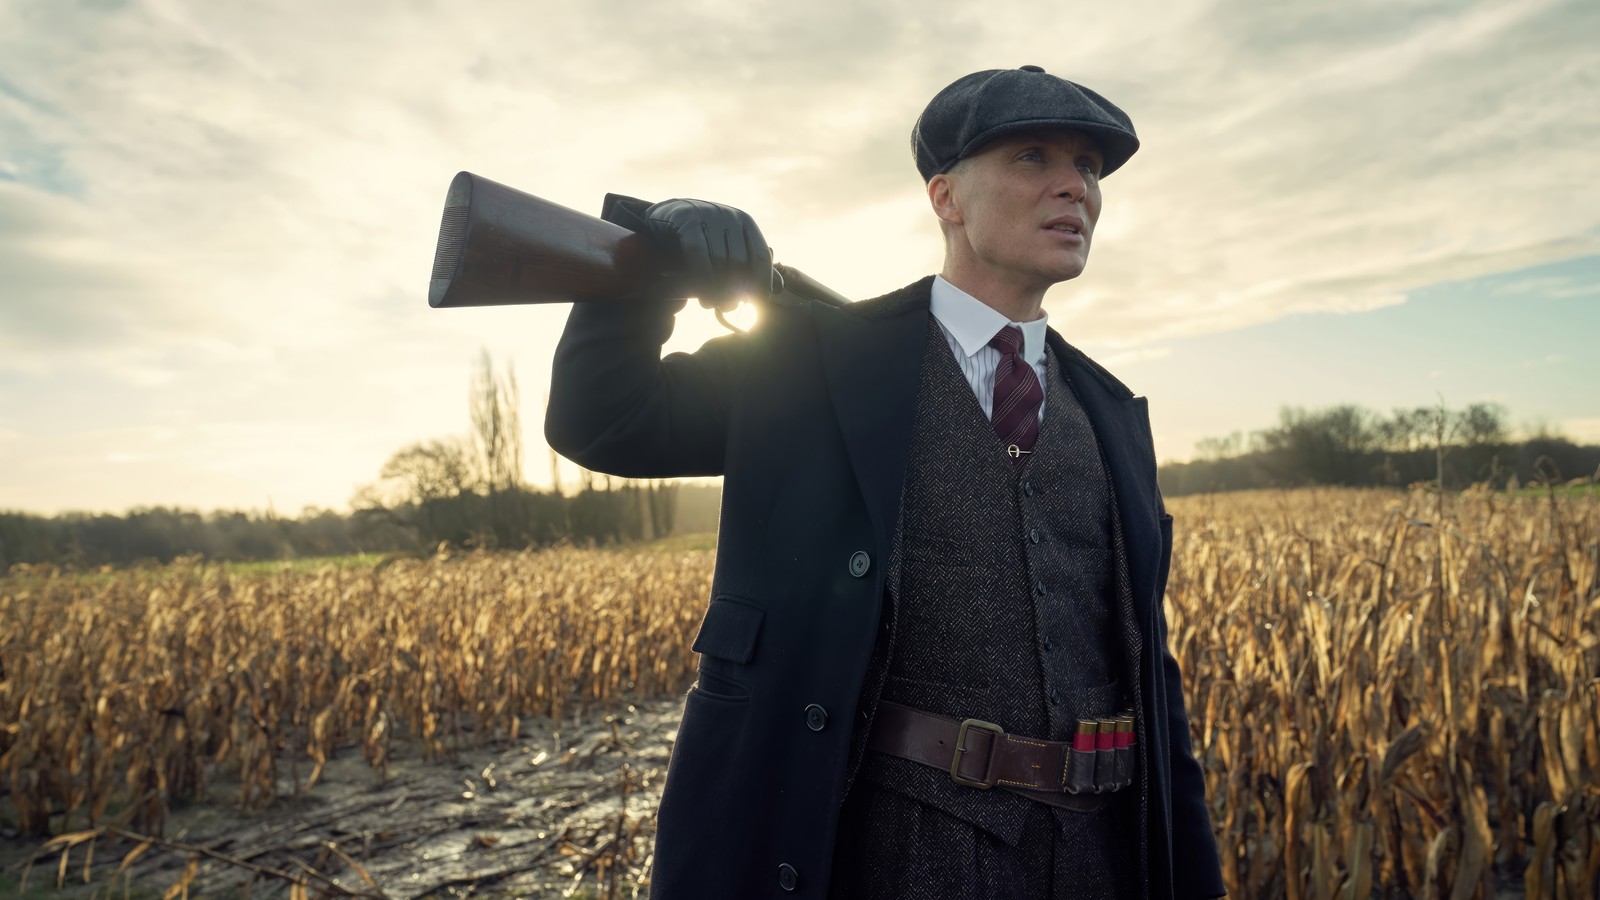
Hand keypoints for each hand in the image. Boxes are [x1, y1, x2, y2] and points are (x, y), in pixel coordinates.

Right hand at [641, 199, 772, 309]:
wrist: (663, 219)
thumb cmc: (701, 240)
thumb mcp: (727, 250)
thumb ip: (752, 267)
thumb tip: (780, 288)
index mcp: (745, 222)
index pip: (761, 255)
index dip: (762, 282)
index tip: (758, 304)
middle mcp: (729, 216)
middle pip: (740, 261)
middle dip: (735, 290)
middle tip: (728, 308)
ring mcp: (708, 215)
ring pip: (719, 260)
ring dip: (716, 289)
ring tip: (712, 305)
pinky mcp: (686, 219)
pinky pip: (698, 254)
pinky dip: (702, 278)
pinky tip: (702, 297)